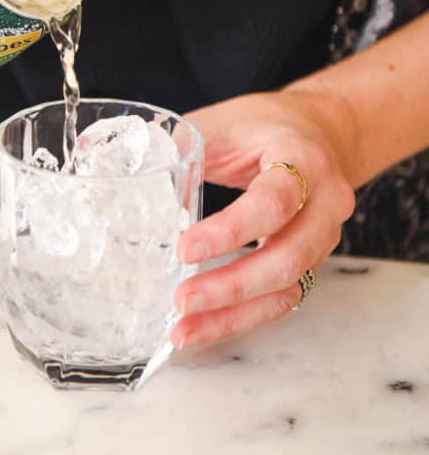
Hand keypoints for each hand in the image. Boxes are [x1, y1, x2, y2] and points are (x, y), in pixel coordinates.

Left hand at [171, 86, 356, 348]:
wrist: (319, 131)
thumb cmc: (263, 125)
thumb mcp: (220, 124)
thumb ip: (180, 153)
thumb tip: (128, 188)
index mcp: (303, 160)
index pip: (273, 202)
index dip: (229, 231)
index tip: (184, 249)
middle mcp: (326, 203)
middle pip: (287, 258)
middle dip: (232, 286)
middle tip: (182, 299)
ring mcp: (324, 237)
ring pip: (287, 289)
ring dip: (234, 314)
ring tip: (183, 330)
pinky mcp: (311, 261)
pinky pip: (282, 299)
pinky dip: (242, 318)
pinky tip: (204, 328)